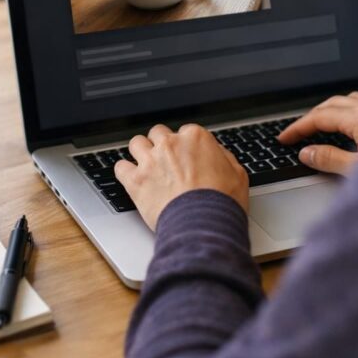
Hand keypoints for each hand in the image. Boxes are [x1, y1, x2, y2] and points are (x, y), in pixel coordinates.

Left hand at [114, 123, 248, 230]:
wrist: (204, 225)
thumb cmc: (222, 202)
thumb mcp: (237, 174)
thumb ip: (223, 158)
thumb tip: (216, 154)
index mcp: (195, 138)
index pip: (184, 132)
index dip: (185, 147)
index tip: (185, 159)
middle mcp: (170, 144)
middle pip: (158, 134)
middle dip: (161, 146)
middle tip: (166, 163)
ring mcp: (150, 161)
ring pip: (136, 144)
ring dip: (141, 153)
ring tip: (146, 167)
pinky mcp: (135, 180)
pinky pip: (120, 167)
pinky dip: (125, 173)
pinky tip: (131, 179)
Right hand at [277, 92, 357, 174]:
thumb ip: (330, 159)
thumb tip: (307, 153)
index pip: (320, 117)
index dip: (298, 127)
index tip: (285, 138)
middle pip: (333, 103)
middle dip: (313, 116)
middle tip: (298, 132)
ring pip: (352, 100)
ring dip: (333, 109)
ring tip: (322, 125)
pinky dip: (352, 110)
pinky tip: (355, 125)